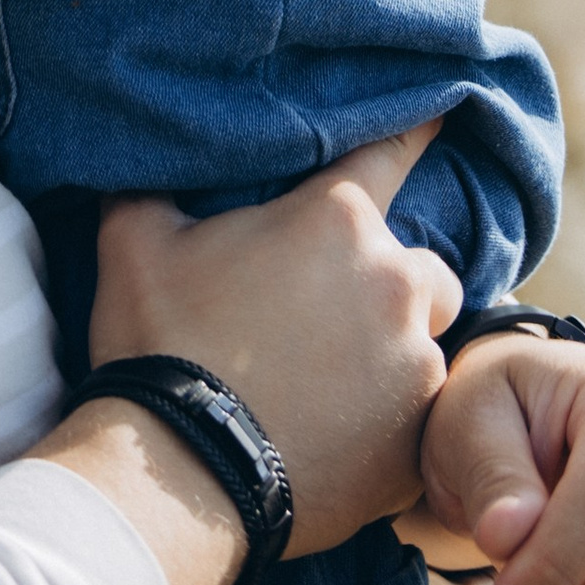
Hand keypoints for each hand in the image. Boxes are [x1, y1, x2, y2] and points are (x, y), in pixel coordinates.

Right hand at [89, 127, 458, 557]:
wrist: (175, 475)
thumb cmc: (159, 345)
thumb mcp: (135, 244)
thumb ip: (153, 189)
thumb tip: (136, 158)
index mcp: (337, 221)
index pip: (395, 151)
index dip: (420, 128)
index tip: (449, 109)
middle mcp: (394, 283)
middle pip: (426, 270)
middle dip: (393, 287)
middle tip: (335, 320)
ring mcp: (415, 366)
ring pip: (427, 349)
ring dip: (393, 359)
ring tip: (332, 391)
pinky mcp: (417, 442)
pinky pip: (418, 423)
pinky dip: (387, 428)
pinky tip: (336, 442)